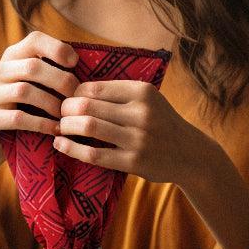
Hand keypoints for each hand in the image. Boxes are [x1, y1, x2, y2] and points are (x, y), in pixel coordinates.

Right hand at [0, 31, 79, 167]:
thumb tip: (85, 63)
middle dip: (61, 81)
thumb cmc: (19, 111)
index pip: (34, 40)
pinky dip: (41, 123)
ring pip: (24, 91)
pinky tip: (55, 129)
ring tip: (67, 116)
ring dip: (52, 104)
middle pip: (32, 67)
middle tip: (77, 97)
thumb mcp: (30, 87)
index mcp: (8, 58)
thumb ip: (47, 73)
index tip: (75, 63)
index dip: (58, 48)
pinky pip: (18, 117)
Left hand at [55, 79, 212, 184]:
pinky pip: (94, 154)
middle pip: (88, 105)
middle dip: (65, 109)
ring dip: (66, 127)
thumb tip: (75, 88)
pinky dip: (72, 148)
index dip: (74, 92)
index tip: (67, 98)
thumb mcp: (148, 100)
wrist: (190, 154)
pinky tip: (61, 144)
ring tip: (59, 127)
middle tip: (58, 114)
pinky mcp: (134, 162)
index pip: (95, 87)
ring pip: (88, 127)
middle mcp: (141, 113)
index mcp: (143, 92)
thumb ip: (119, 94)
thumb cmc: (161, 123)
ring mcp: (138, 138)